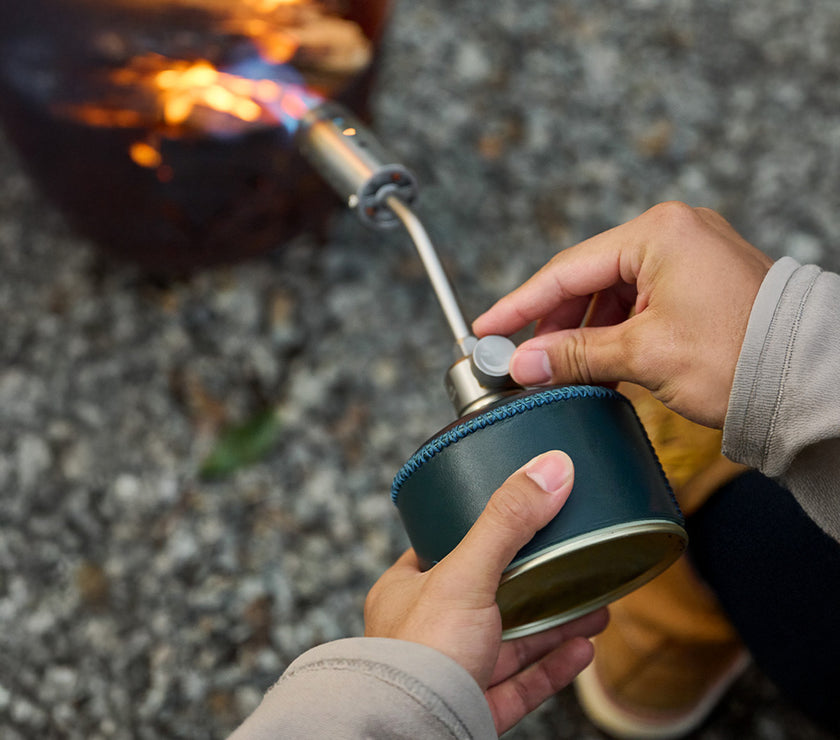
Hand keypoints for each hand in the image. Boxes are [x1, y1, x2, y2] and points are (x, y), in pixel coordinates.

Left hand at [364, 451, 608, 734]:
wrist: (414, 733)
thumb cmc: (420, 656)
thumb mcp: (464, 573)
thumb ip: (507, 522)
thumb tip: (551, 467)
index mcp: (408, 591)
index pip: (445, 550)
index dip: (482, 534)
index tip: (519, 520)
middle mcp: (428, 632)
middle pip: (490, 598)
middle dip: (538, 585)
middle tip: (574, 566)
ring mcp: (453, 672)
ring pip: (511, 643)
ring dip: (554, 625)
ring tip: (595, 607)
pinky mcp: (476, 707)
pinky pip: (521, 683)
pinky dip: (554, 665)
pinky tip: (583, 649)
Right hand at [472, 202, 773, 427]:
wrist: (812, 382)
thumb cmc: (741, 358)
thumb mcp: (644, 355)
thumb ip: (575, 354)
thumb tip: (523, 364)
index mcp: (659, 233)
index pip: (567, 268)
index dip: (520, 304)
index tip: (486, 328)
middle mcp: (673, 233)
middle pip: (588, 278)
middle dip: (554, 322)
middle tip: (522, 359)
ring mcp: (689, 256)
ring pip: (612, 293)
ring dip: (584, 330)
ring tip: (560, 368)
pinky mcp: (699, 282)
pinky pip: (639, 301)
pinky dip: (614, 331)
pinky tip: (597, 359)